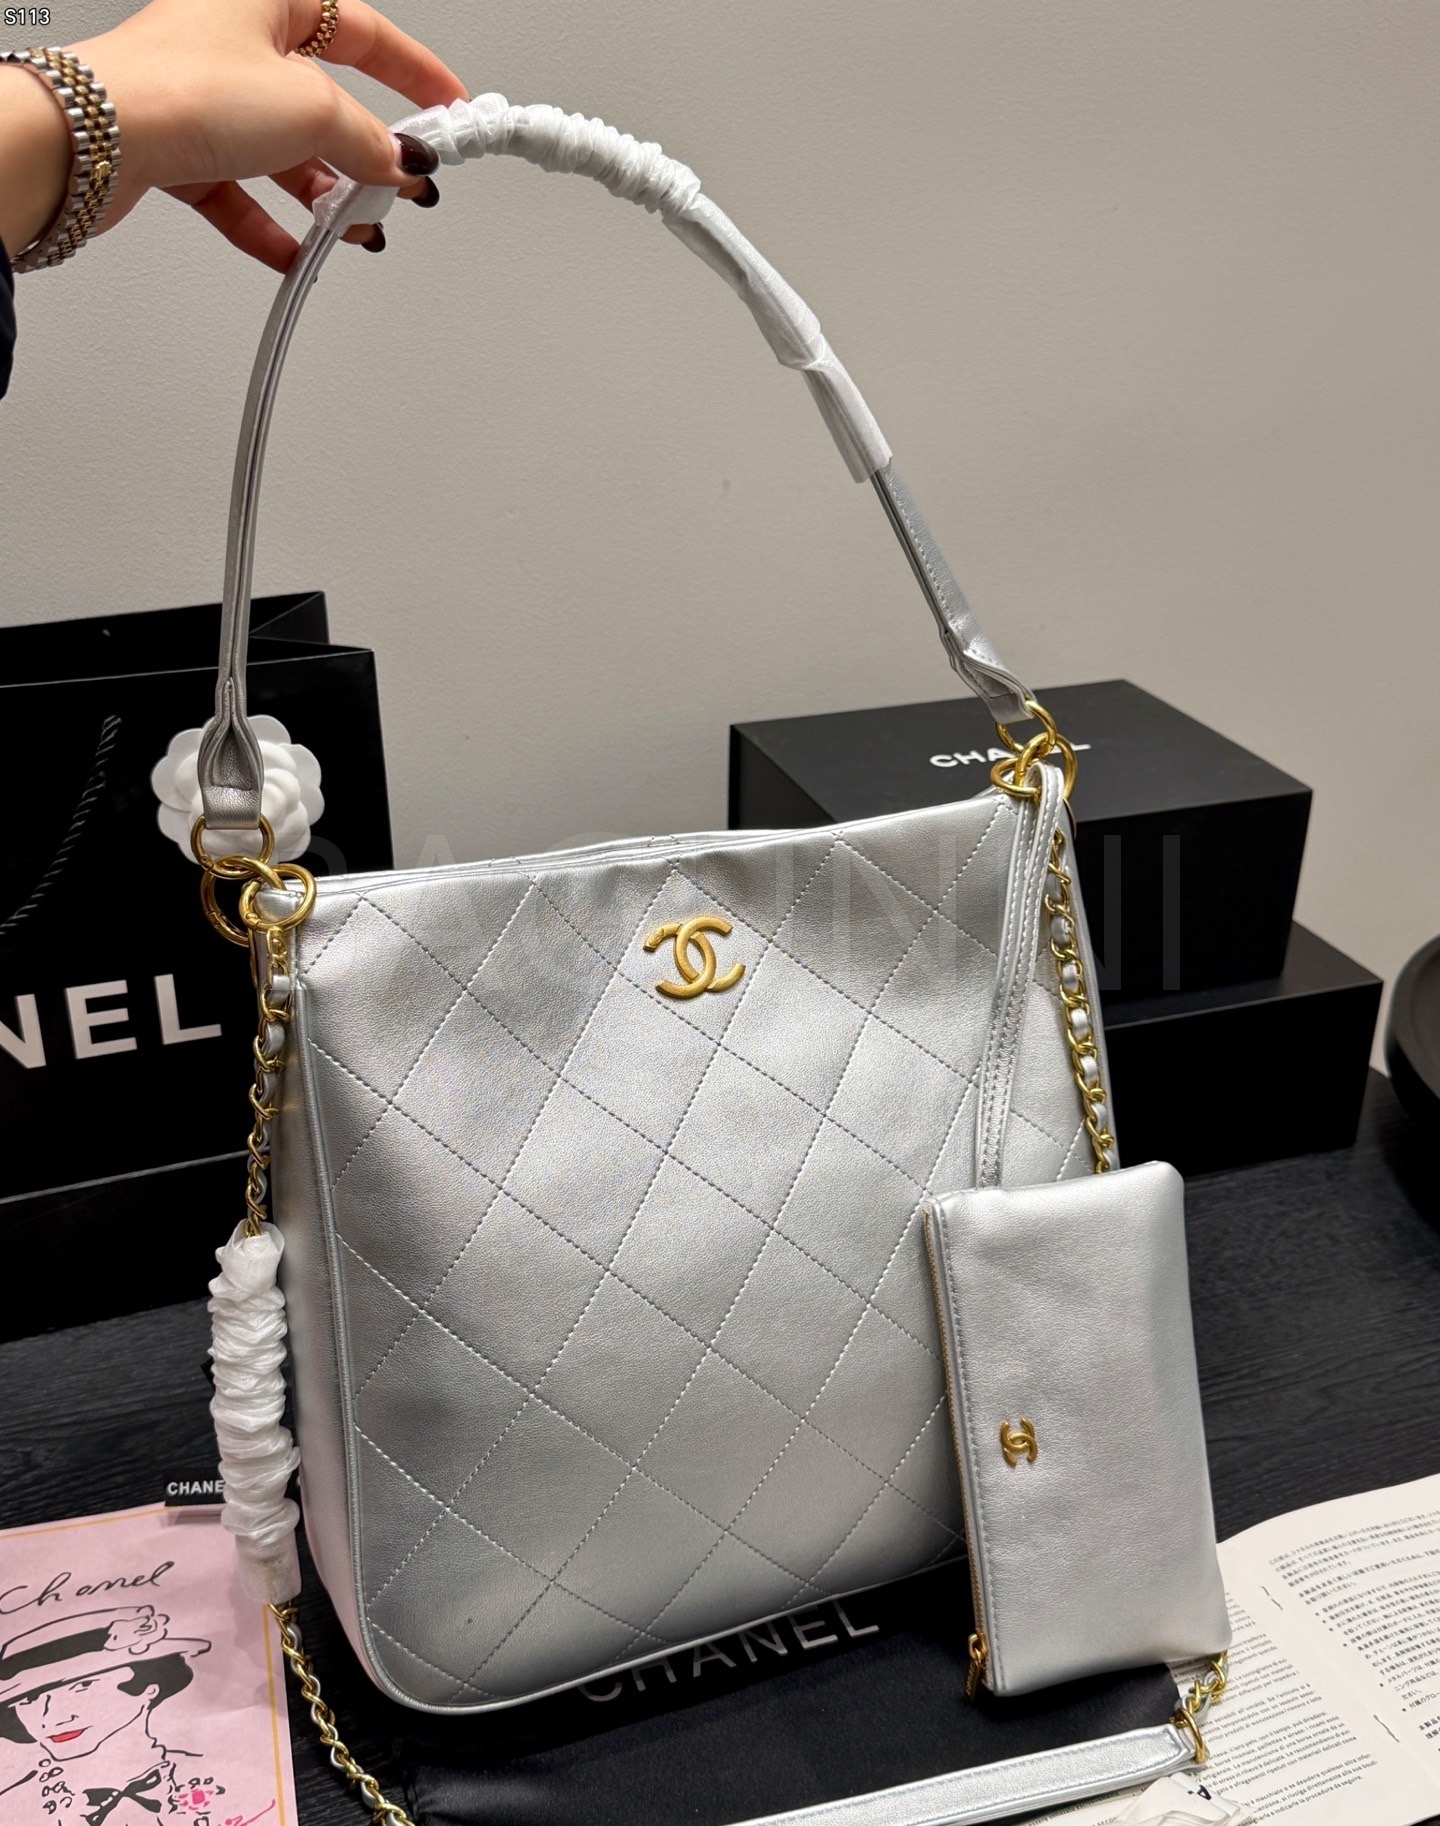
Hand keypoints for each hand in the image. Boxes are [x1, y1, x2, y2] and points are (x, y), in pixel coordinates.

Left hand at [66, 0, 466, 269]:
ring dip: (322, 198)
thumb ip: (367, 140)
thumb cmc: (179, 88)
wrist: (94, 141)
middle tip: (400, 187)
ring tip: (352, 228)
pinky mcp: (177, 149)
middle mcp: (232, 41)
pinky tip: (296, 252)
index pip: (361, 29)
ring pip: (283, 154)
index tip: (447, 105)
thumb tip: (398, 161)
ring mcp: (204, 98)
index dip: (413, 71)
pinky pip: (240, 192)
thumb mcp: (311, 108)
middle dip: (365, 154)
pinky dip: (272, 225)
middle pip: (324, 103)